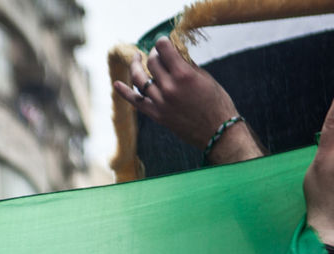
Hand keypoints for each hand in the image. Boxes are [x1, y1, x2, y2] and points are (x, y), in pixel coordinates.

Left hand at [112, 36, 261, 162]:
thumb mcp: (204, 77)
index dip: (162, 42)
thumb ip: (186, 64)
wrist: (217, 131)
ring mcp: (160, 103)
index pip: (163, 49)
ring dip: (136, 65)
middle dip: (152, 53)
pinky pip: (136, 101)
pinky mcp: (156, 115)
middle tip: (157, 52)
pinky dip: (124, 92)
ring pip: (140, 79)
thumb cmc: (216, 101)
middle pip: (151, 62)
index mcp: (184, 75)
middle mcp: (169, 88)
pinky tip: (116, 84)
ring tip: (136, 58)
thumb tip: (173, 52)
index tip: (163, 41)